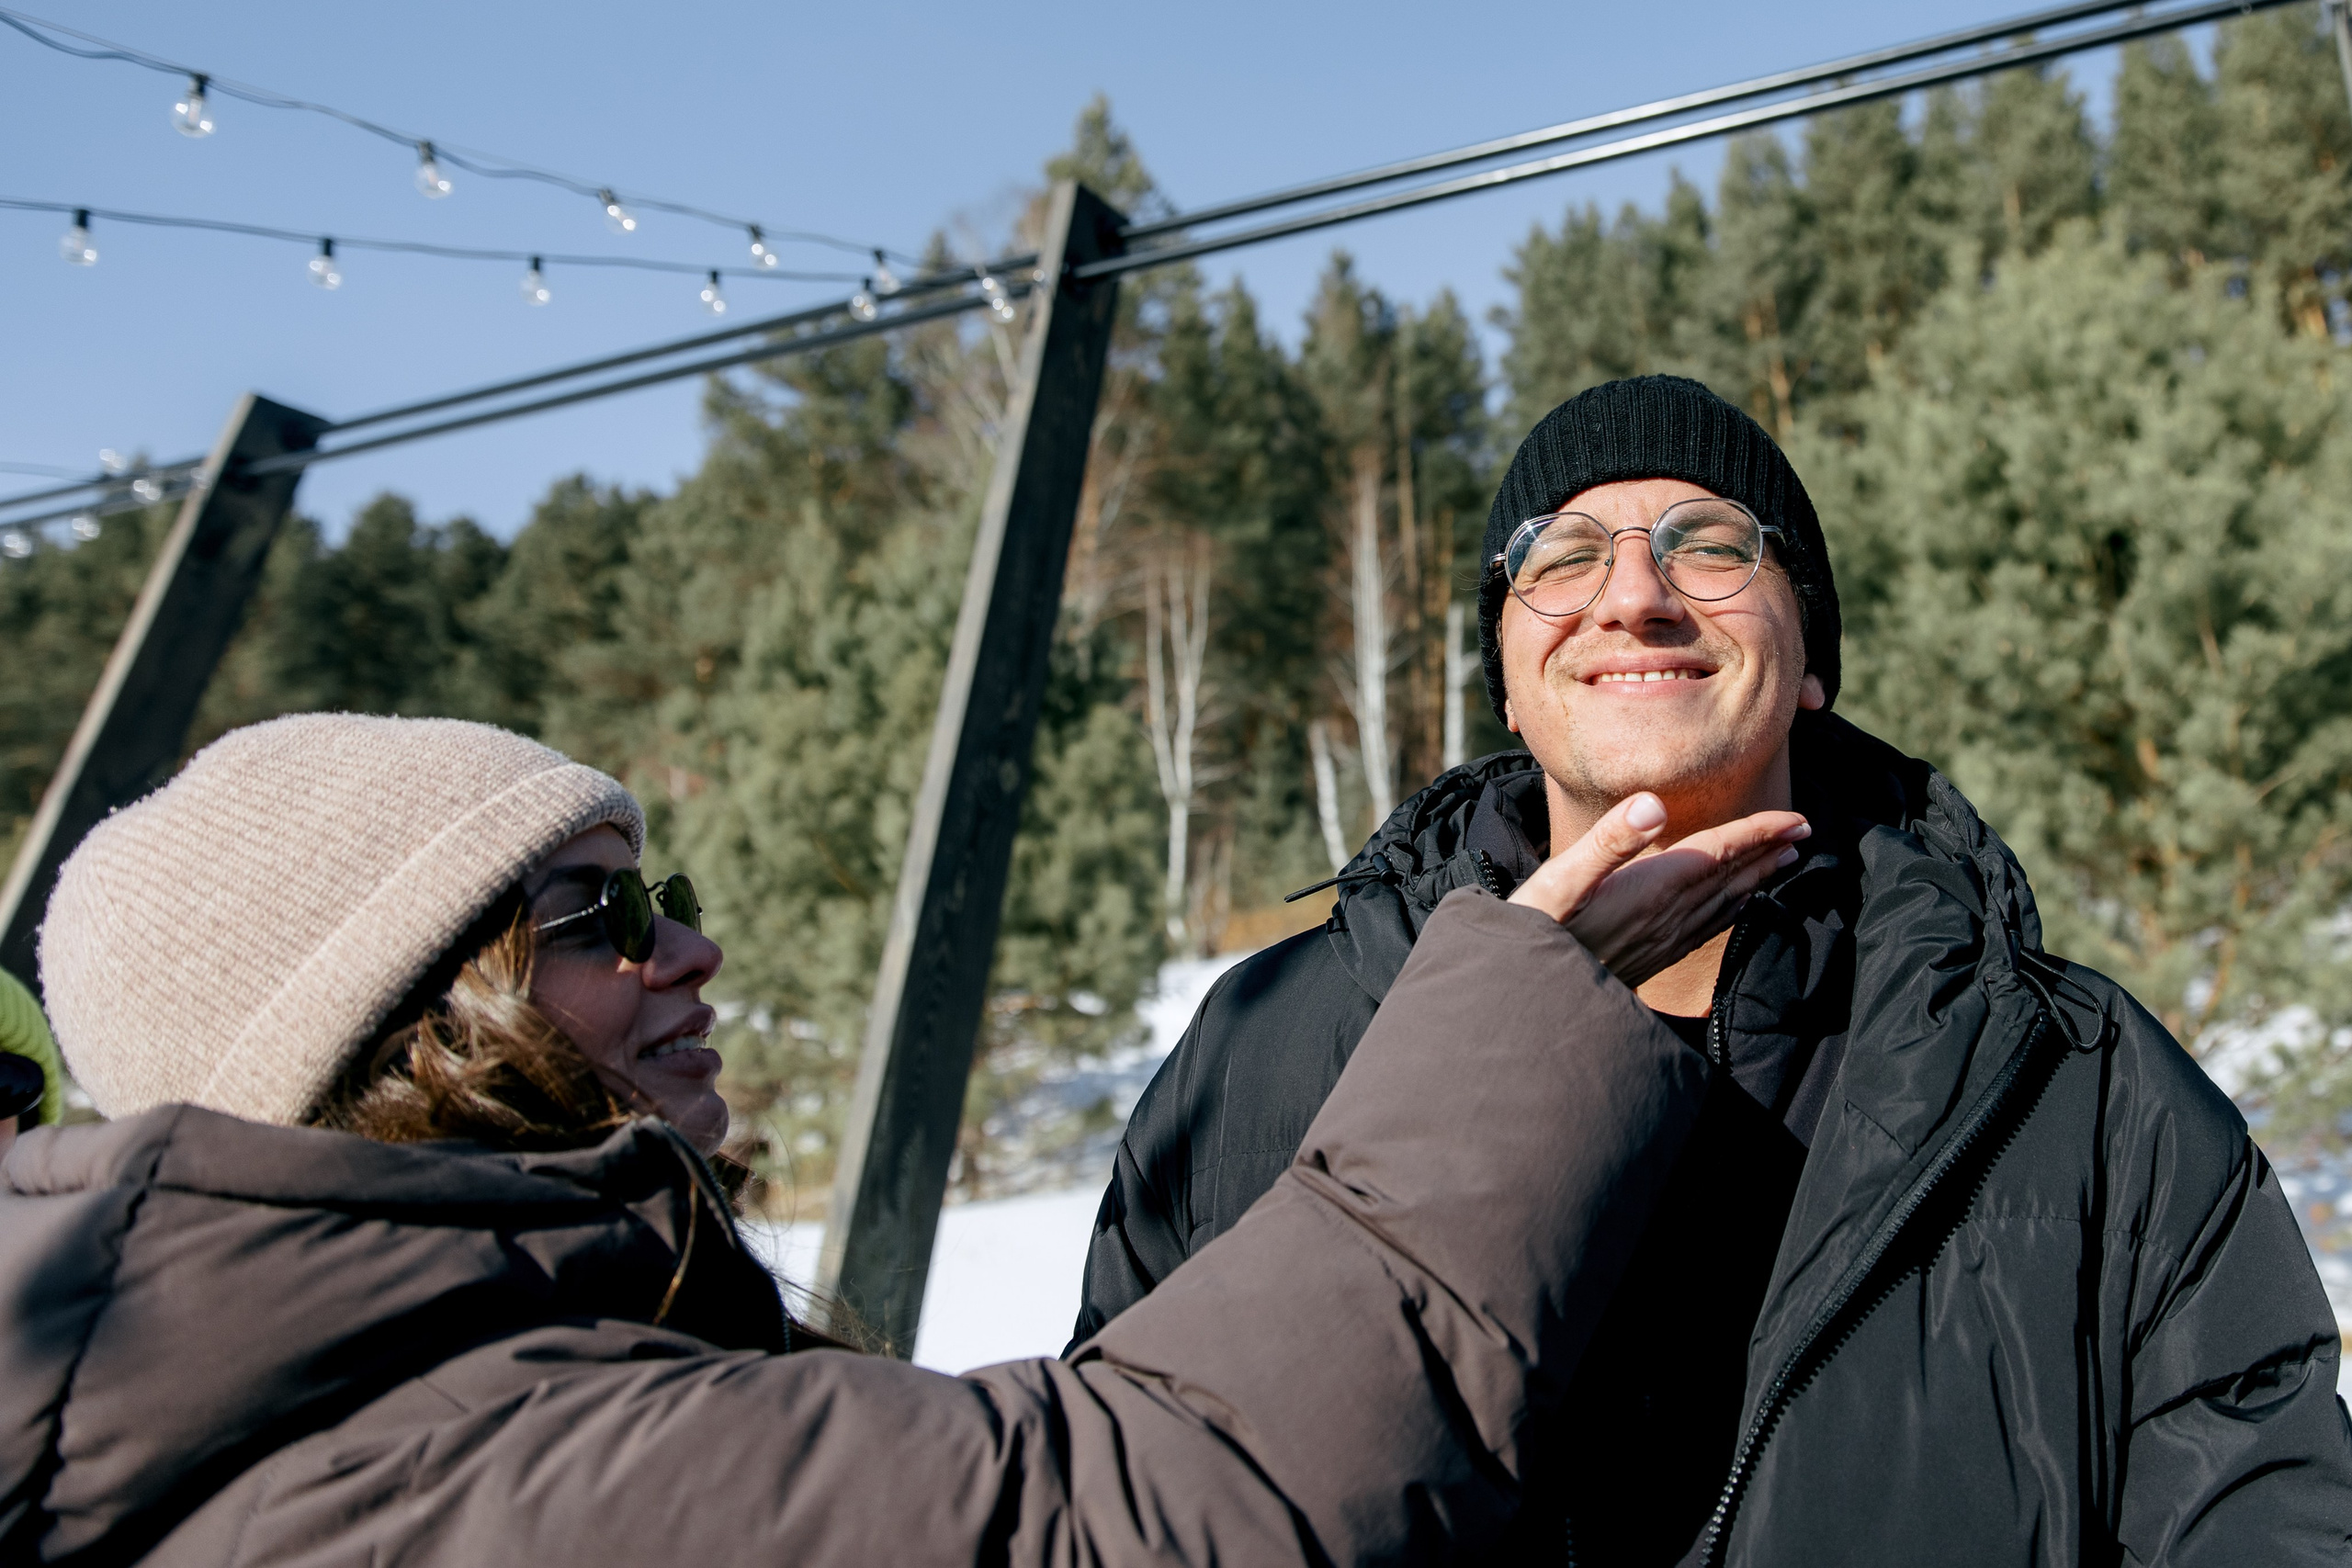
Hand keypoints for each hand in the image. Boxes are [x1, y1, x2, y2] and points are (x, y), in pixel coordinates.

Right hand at [1507, 793, 1809, 988]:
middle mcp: (1666, 917)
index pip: (1719, 853)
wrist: (1526, 1000)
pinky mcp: (1651, 958)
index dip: (1759, 833)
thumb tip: (1655, 803)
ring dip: (1756, 880)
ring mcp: (1661, 942)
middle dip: (1768, 852)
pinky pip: (1706, 929)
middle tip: (1803, 833)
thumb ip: (1610, 840)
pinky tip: (1734, 908)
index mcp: (1652, 889)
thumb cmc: (1534, 930)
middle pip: (1730, 878)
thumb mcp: (1561, 878)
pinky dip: (1731, 911)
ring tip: (1782, 862)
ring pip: (1724, 905)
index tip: (1796, 820)